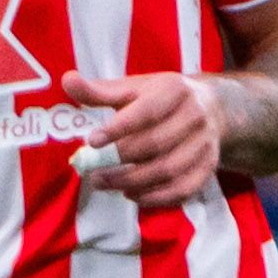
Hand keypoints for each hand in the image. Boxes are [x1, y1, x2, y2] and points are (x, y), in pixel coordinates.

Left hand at [60, 63, 220, 210]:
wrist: (209, 108)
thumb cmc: (159, 99)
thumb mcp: (132, 89)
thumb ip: (98, 91)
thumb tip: (67, 80)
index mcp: (174, 90)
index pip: (147, 112)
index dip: (118, 128)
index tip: (91, 141)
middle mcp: (195, 115)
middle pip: (155, 144)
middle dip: (119, 161)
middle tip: (90, 171)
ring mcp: (204, 143)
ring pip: (168, 170)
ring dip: (132, 182)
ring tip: (104, 183)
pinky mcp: (208, 166)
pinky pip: (183, 189)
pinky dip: (154, 197)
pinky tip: (130, 194)